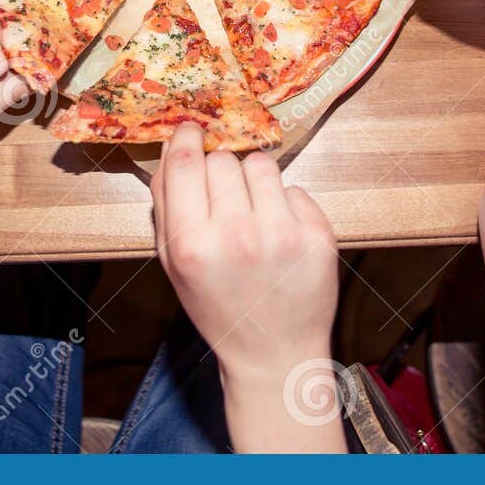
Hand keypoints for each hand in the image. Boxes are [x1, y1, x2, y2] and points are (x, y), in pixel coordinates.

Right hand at [151, 124, 337, 396]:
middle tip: (224, 198)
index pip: (188, 162)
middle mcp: (238, 235)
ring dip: (254, 180)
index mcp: (193, 244)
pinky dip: (285, 204)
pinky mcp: (318, 235)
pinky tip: (280, 233)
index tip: (193, 130)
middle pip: (224, 160)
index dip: (189, 137)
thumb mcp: (174, 264)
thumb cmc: (217, 306)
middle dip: (220, 170)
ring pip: (261, 165)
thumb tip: (173, 146)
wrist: (274, 354)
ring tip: (255, 211)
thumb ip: (165, 204)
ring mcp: (283, 234)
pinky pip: (294, 188)